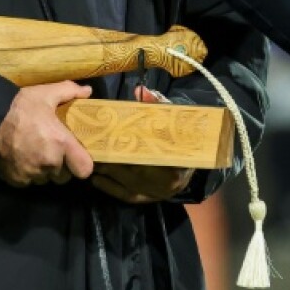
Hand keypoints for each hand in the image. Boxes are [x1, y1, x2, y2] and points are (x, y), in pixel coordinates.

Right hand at [0, 81, 94, 187]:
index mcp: (61, 143)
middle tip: (55, 151)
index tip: (78, 156)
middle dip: (63, 166)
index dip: (83, 164)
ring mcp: (31, 174)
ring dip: (45, 171)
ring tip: (38, 154)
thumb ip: (70, 91)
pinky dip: (28, 174)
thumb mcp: (46, 93)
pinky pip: (29, 182)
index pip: (84, 169)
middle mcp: (49, 163)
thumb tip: (88, 91)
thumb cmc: (20, 106)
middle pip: (65, 176)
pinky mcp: (16, 180)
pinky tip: (23, 159)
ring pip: (46, 180)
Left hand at [91, 86, 195, 203]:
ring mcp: (159, 192)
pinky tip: (97, 180)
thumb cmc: (181, 135)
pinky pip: (127, 196)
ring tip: (90, 162)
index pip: (149, 154)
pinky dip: (111, 188)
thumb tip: (140, 90)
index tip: (110, 139)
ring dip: (108, 174)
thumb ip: (157, 105)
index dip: (128, 149)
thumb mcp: (173, 117)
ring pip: (128, 185)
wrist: (198, 157)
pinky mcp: (151, 199)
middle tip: (93, 150)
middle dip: (112, 161)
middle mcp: (168, 181)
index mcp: (177, 159)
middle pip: (135, 171)